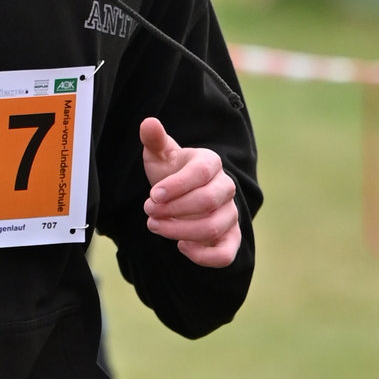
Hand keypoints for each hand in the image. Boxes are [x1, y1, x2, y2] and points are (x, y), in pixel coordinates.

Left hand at [140, 115, 239, 268]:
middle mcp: (226, 188)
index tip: (153, 196)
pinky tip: (181, 246)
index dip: (176, 186)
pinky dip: (203, 256)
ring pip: (212, 227)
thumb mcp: (161, 156)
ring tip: (155, 226)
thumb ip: (155, 140)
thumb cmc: (171, 173)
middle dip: (173, 210)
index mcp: (211, 163)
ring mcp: (230, 214)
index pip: (200, 173)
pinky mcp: (230, 238)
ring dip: (179, 231)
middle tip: (148, 212)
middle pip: (207, 202)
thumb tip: (148, 123)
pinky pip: (225, 254)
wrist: (182, 196)